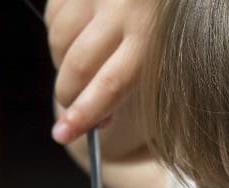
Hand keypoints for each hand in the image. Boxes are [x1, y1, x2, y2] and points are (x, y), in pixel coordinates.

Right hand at [45, 0, 155, 143]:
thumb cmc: (174, 17)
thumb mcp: (169, 50)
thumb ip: (137, 80)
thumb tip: (99, 119)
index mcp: (151, 38)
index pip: (109, 87)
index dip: (83, 116)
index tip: (62, 135)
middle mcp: (122, 12)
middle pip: (77, 67)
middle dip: (67, 95)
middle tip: (68, 109)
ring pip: (59, 41)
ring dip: (62, 63)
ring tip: (80, 68)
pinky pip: (54, 15)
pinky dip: (59, 32)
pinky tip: (80, 34)